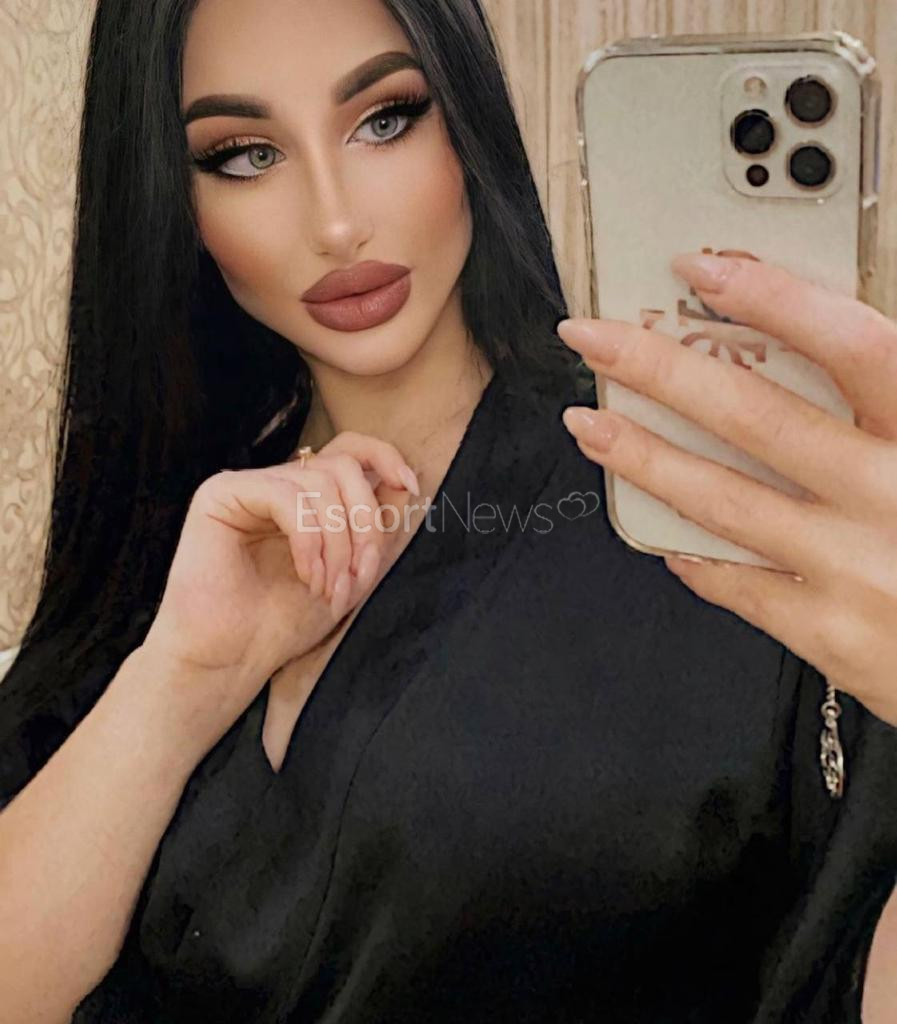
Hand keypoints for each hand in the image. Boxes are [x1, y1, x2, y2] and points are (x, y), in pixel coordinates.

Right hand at [141, 431, 421, 738]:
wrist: (230, 660)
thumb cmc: (284, 622)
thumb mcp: (350, 573)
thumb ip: (375, 529)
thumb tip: (408, 484)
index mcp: (306, 497)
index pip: (349, 450)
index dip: (385, 458)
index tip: (411, 487)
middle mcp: (276, 483)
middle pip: (342, 466)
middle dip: (365, 523)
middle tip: (359, 576)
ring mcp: (247, 485)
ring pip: (319, 483)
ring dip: (339, 544)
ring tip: (331, 590)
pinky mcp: (220, 495)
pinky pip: (286, 497)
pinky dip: (309, 541)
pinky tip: (307, 577)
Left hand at [557, 251, 896, 727]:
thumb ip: (896, 399)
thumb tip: (823, 343)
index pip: (851, 345)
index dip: (774, 300)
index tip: (703, 270)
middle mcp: (892, 496)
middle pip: (757, 416)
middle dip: (661, 370)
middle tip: (595, 338)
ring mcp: (855, 569)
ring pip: (724, 500)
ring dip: (645, 457)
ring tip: (591, 423)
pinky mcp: (829, 633)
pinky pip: (737, 584)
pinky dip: (691, 552)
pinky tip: (658, 531)